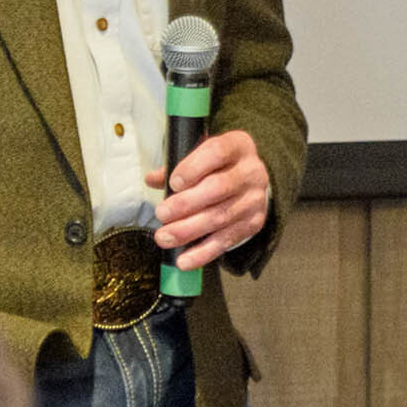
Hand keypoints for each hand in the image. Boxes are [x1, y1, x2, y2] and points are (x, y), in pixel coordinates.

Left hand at [149, 130, 268, 270]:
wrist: (251, 182)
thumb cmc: (219, 166)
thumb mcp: (202, 156)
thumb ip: (177, 165)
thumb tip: (153, 179)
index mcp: (238, 146)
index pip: (217, 152)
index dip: (194, 167)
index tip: (174, 182)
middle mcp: (251, 172)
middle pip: (219, 188)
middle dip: (186, 204)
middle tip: (161, 214)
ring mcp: (254, 199)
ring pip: (221, 217)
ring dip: (189, 230)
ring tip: (164, 237)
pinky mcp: (253, 223)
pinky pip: (226, 240)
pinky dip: (203, 253)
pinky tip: (184, 260)